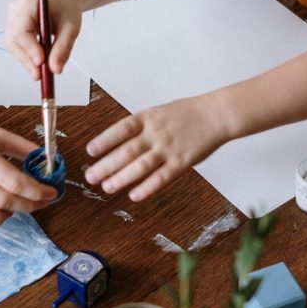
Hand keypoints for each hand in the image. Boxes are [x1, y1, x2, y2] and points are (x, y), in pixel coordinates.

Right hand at [5, 0, 83, 78]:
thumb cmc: (67, 7)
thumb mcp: (71, 27)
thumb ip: (63, 48)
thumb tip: (55, 70)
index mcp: (28, 3)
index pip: (21, 29)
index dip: (29, 48)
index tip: (41, 62)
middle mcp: (15, 10)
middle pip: (13, 40)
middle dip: (27, 60)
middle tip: (41, 76)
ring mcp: (12, 19)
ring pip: (13, 46)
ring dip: (27, 61)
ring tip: (42, 73)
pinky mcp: (13, 27)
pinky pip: (17, 46)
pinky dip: (27, 57)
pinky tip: (39, 64)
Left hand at [83, 95, 230, 200]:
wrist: (216, 115)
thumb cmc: (187, 113)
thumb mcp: (159, 112)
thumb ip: (140, 126)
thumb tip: (117, 142)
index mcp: (148, 118)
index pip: (121, 129)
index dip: (104, 140)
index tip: (90, 151)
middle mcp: (156, 133)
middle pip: (127, 151)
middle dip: (106, 165)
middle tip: (90, 176)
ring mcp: (168, 148)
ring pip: (141, 166)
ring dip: (122, 178)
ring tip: (107, 187)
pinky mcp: (181, 162)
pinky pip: (161, 177)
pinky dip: (147, 187)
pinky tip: (134, 195)